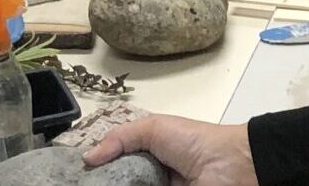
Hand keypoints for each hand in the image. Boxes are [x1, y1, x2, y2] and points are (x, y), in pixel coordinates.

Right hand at [85, 116, 256, 185]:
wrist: (234, 166)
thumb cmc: (195, 141)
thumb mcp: (154, 128)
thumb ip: (120, 138)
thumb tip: (87, 158)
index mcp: (147, 156)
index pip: (115, 166)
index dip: (97, 169)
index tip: (75, 174)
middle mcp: (150, 178)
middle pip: (119, 181)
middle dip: (102, 182)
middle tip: (77, 183)